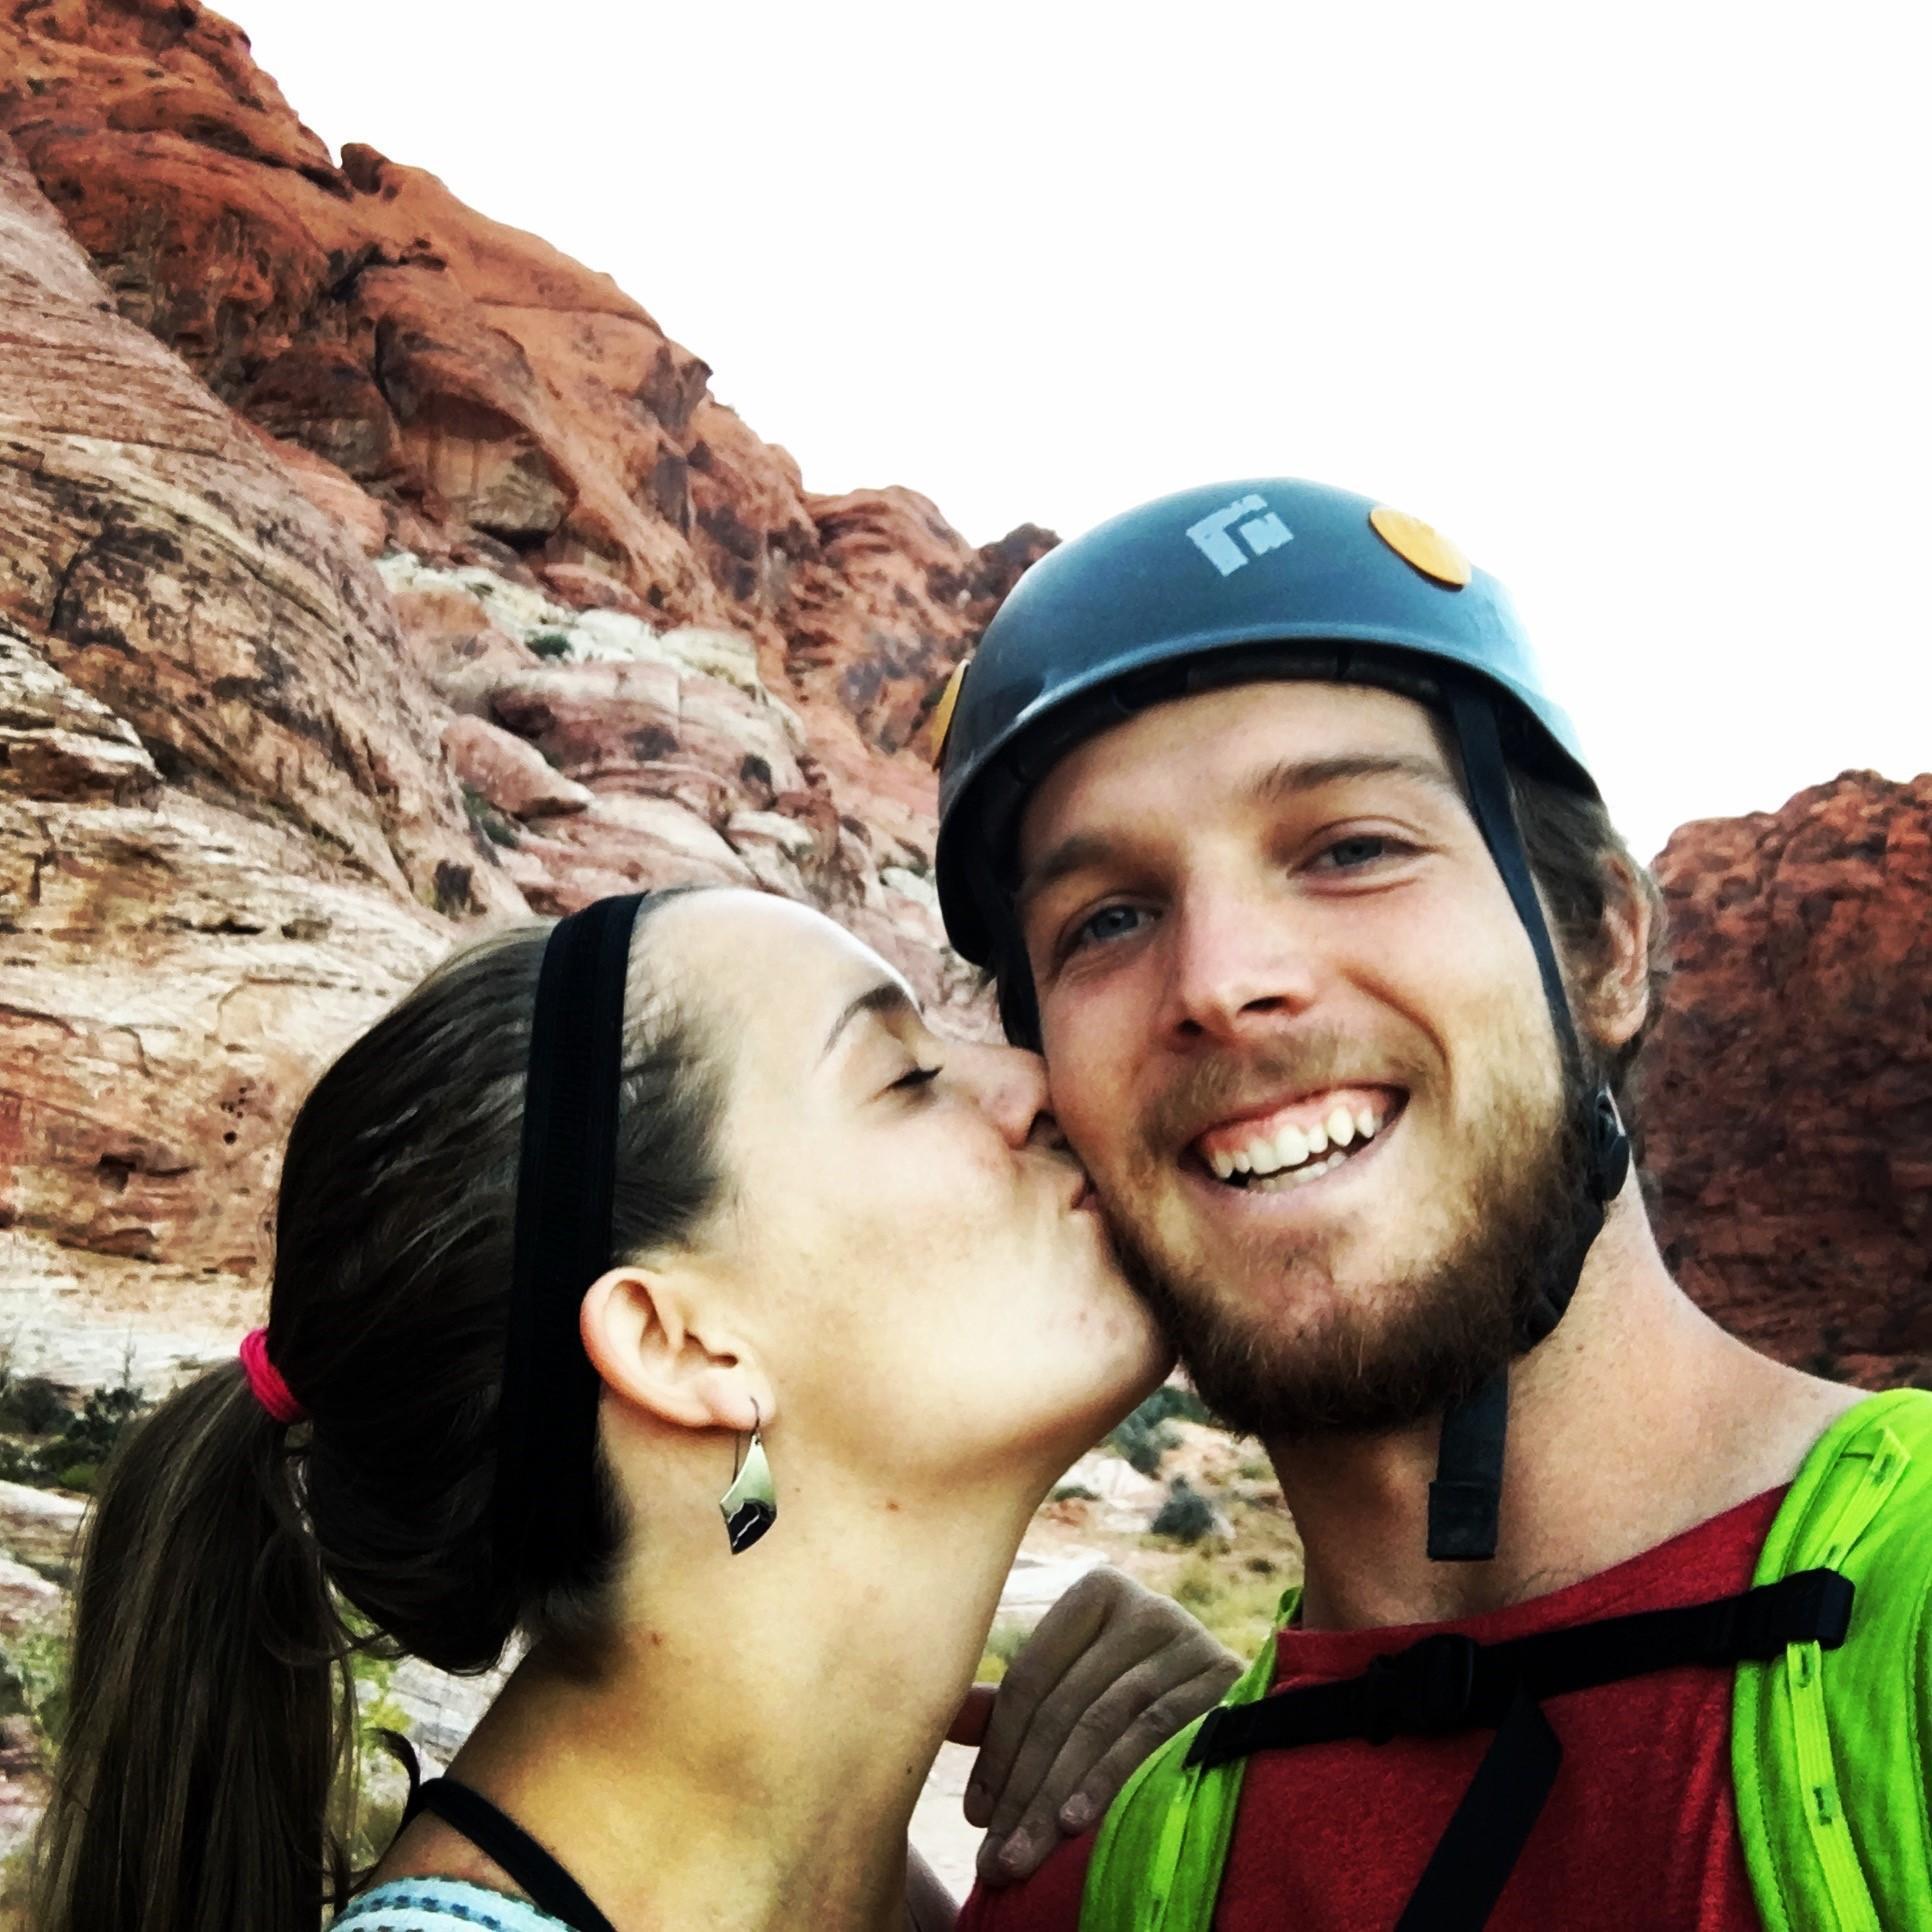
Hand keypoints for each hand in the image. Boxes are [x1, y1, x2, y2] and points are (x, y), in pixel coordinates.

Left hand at [951, 1565, 1239, 1885]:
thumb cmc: (1140, 1705)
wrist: (1246, 1717)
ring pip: (1100, 1725)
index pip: (1031, 1676)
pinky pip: (1150, 1734)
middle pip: (1063, 1706)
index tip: (974, 1815)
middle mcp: (1145, 1605)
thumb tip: (949, 1716)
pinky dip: (1108, 1780)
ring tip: (1023, 1855)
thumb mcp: (1077, 1693)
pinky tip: (1077, 1826)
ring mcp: (1187, 1637)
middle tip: (994, 1854)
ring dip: (1055, 1798)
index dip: (997, 1749)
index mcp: (1098, 1593)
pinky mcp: (1221, 1678)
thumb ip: (1016, 1705)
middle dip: (1022, 1789)